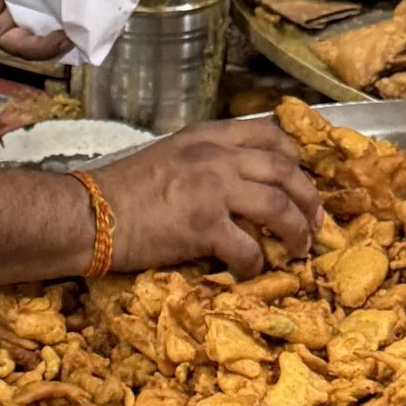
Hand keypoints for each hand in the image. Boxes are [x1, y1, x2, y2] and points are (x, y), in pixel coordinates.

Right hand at [94, 118, 318, 276]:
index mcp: (208, 136)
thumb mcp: (170, 156)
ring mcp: (213, 189)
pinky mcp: (205, 226)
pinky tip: (251, 271)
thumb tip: (238, 184)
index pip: (269, 135)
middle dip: (309, 199)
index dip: (295, 159)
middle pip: (286, 172)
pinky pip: (249, 248)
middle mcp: (217, 156)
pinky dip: (256, 264)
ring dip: (297, 232)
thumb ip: (205, 161)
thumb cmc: (122, 190)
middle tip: (316, 221)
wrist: (89, 214)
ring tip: (298, 249)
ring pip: (280, 208)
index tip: (303, 179)